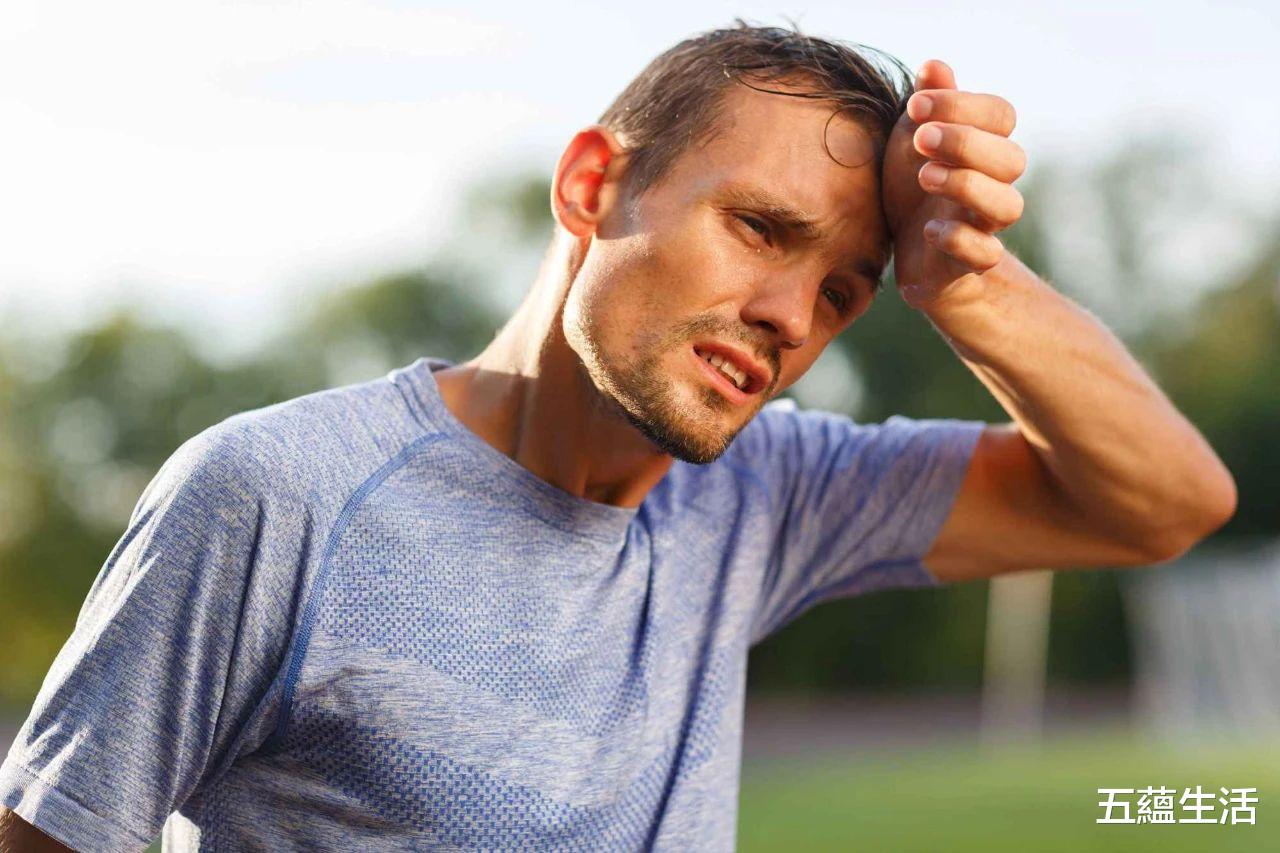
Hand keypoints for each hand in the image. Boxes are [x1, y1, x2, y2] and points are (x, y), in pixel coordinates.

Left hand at [881, 60, 1026, 310]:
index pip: (1001, 115)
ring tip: (924, 177)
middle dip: (966, 143)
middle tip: (920, 138)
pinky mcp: (968, 264)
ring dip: (966, 186)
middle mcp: (995, 185)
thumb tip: (934, 66)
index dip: (962, 105)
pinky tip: (927, 228)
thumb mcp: (912, 141)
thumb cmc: (914, 190)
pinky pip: (984, 255)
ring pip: (1007, 206)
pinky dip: (959, 239)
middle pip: (1012, 159)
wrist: (910, 254)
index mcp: (985, 148)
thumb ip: (929, 105)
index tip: (915, 106)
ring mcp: (985, 226)